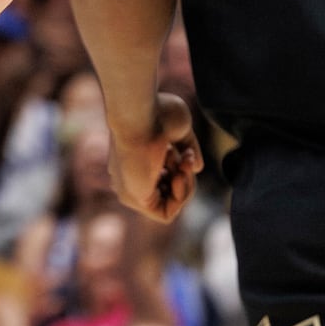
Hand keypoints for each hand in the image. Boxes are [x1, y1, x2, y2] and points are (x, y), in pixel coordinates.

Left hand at [108, 93, 202, 222]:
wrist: (140, 112)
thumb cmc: (156, 112)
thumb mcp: (178, 129)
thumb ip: (187, 148)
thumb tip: (196, 168)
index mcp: (132, 159)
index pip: (162, 176)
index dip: (180, 167)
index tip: (185, 151)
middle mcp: (128, 176)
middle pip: (167, 190)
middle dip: (184, 174)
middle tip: (185, 156)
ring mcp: (130, 188)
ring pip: (170, 202)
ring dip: (185, 182)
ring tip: (181, 161)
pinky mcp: (137, 200)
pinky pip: (166, 213)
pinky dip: (181, 196)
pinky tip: (179, 176)